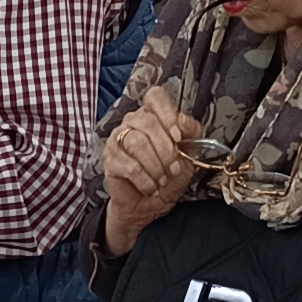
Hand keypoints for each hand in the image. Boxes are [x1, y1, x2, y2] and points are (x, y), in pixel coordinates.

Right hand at [100, 88, 204, 257]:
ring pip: (137, 142)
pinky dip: (145, 179)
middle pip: (148, 122)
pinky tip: (151, 187)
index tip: (178, 137)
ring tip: (163, 180)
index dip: (168, 114)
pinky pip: (128, 165)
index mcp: (153, 115)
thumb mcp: (190, 153)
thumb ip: (191, 132)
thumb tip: (182, 121)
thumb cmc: (170, 175)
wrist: (151, 204)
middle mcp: (133, 122)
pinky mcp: (110, 159)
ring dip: (155, 166)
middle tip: (174, 169)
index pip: (156, 97)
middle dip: (166, 150)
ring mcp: (118, 139)